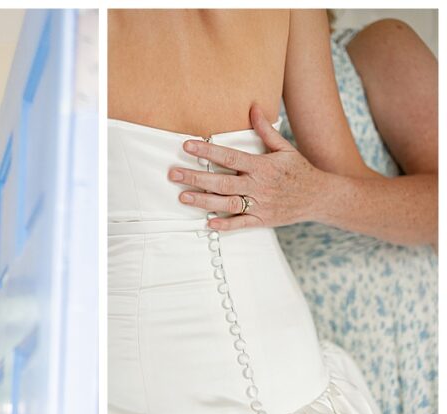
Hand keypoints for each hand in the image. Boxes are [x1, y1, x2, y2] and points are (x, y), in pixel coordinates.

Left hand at [169, 103, 324, 232]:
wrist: (320, 196)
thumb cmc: (299, 171)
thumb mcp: (285, 148)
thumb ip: (266, 131)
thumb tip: (253, 107)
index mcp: (262, 165)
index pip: (230, 156)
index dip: (208, 151)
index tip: (188, 145)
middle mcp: (258, 185)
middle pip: (222, 181)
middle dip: (196, 177)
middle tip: (173, 173)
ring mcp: (260, 204)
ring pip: (227, 203)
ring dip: (203, 201)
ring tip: (182, 196)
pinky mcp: (262, 220)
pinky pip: (241, 224)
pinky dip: (225, 225)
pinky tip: (208, 224)